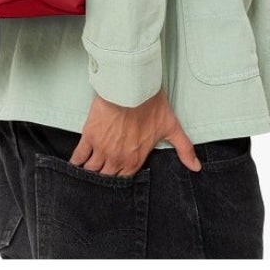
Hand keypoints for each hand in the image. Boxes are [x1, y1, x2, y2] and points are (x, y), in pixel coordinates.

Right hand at [70, 87, 201, 177]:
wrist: (132, 88)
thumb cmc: (152, 106)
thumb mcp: (172, 127)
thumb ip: (184, 149)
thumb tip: (196, 167)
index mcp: (134, 161)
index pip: (122, 180)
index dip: (118, 179)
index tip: (114, 177)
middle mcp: (117, 159)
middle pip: (105, 177)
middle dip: (102, 178)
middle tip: (98, 177)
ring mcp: (102, 149)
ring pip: (91, 170)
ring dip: (88, 172)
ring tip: (84, 174)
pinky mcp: (89, 137)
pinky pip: (79, 156)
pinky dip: (75, 162)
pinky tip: (73, 165)